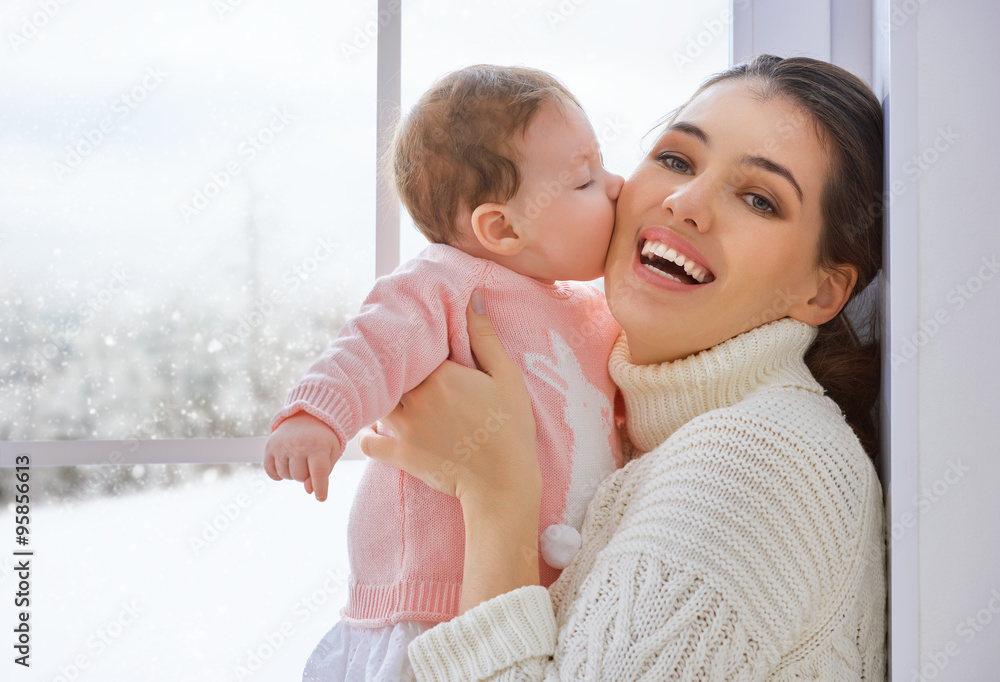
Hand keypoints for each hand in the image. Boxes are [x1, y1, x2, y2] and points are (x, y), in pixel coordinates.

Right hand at [263, 411, 341, 500]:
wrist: (307, 417)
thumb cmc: (322, 440)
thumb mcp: (331, 453)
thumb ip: (323, 474)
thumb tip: (309, 491)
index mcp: (318, 446)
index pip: (319, 473)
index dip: (320, 488)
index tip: (321, 498)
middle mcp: (298, 445)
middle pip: (299, 477)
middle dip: (306, 475)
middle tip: (309, 461)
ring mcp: (281, 446)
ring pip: (285, 475)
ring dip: (293, 473)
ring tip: (299, 458)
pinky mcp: (269, 447)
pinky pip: (271, 471)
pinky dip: (278, 474)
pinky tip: (286, 464)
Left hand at [359, 290, 540, 507]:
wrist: (501, 485)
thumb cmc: (511, 429)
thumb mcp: (507, 377)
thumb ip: (485, 337)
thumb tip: (473, 296)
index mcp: (440, 373)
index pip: (415, 347)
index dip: (416, 345)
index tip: (421, 344)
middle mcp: (415, 396)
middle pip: (392, 372)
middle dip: (395, 368)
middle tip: (402, 366)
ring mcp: (403, 426)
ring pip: (377, 400)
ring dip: (381, 396)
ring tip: (388, 392)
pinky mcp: (399, 454)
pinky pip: (369, 440)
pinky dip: (369, 432)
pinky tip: (376, 427)